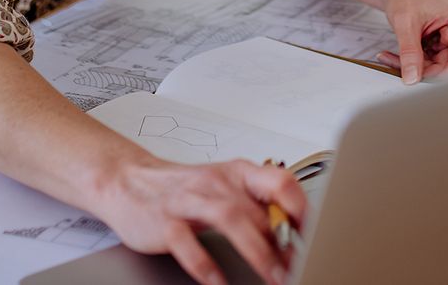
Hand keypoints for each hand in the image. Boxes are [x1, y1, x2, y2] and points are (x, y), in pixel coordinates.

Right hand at [93, 156, 305, 284]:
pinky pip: (188, 244)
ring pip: (230, 220)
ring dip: (257, 250)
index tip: (317, 234)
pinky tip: (220, 282)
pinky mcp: (165, 222)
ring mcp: (189, 201)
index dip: (301, 209)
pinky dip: (206, 265)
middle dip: (284, 242)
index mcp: (238, 173)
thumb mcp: (226, 187)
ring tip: (274, 276)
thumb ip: (258, 207)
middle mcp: (216, 184)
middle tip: (301, 265)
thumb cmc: (185, 187)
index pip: (280, 182)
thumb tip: (296, 235)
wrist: (129, 181)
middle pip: (258, 209)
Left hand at [375, 0, 447, 83]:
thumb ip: (409, 52)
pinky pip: (434, 63)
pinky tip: (401, 54)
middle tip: (394, 63)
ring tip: (393, 56)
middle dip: (421, 69)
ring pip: (439, 67)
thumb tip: (412, 78)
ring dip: (415, 66)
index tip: (416, 78)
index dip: (440, 75)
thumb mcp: (405, 23)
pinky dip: (415, 62)